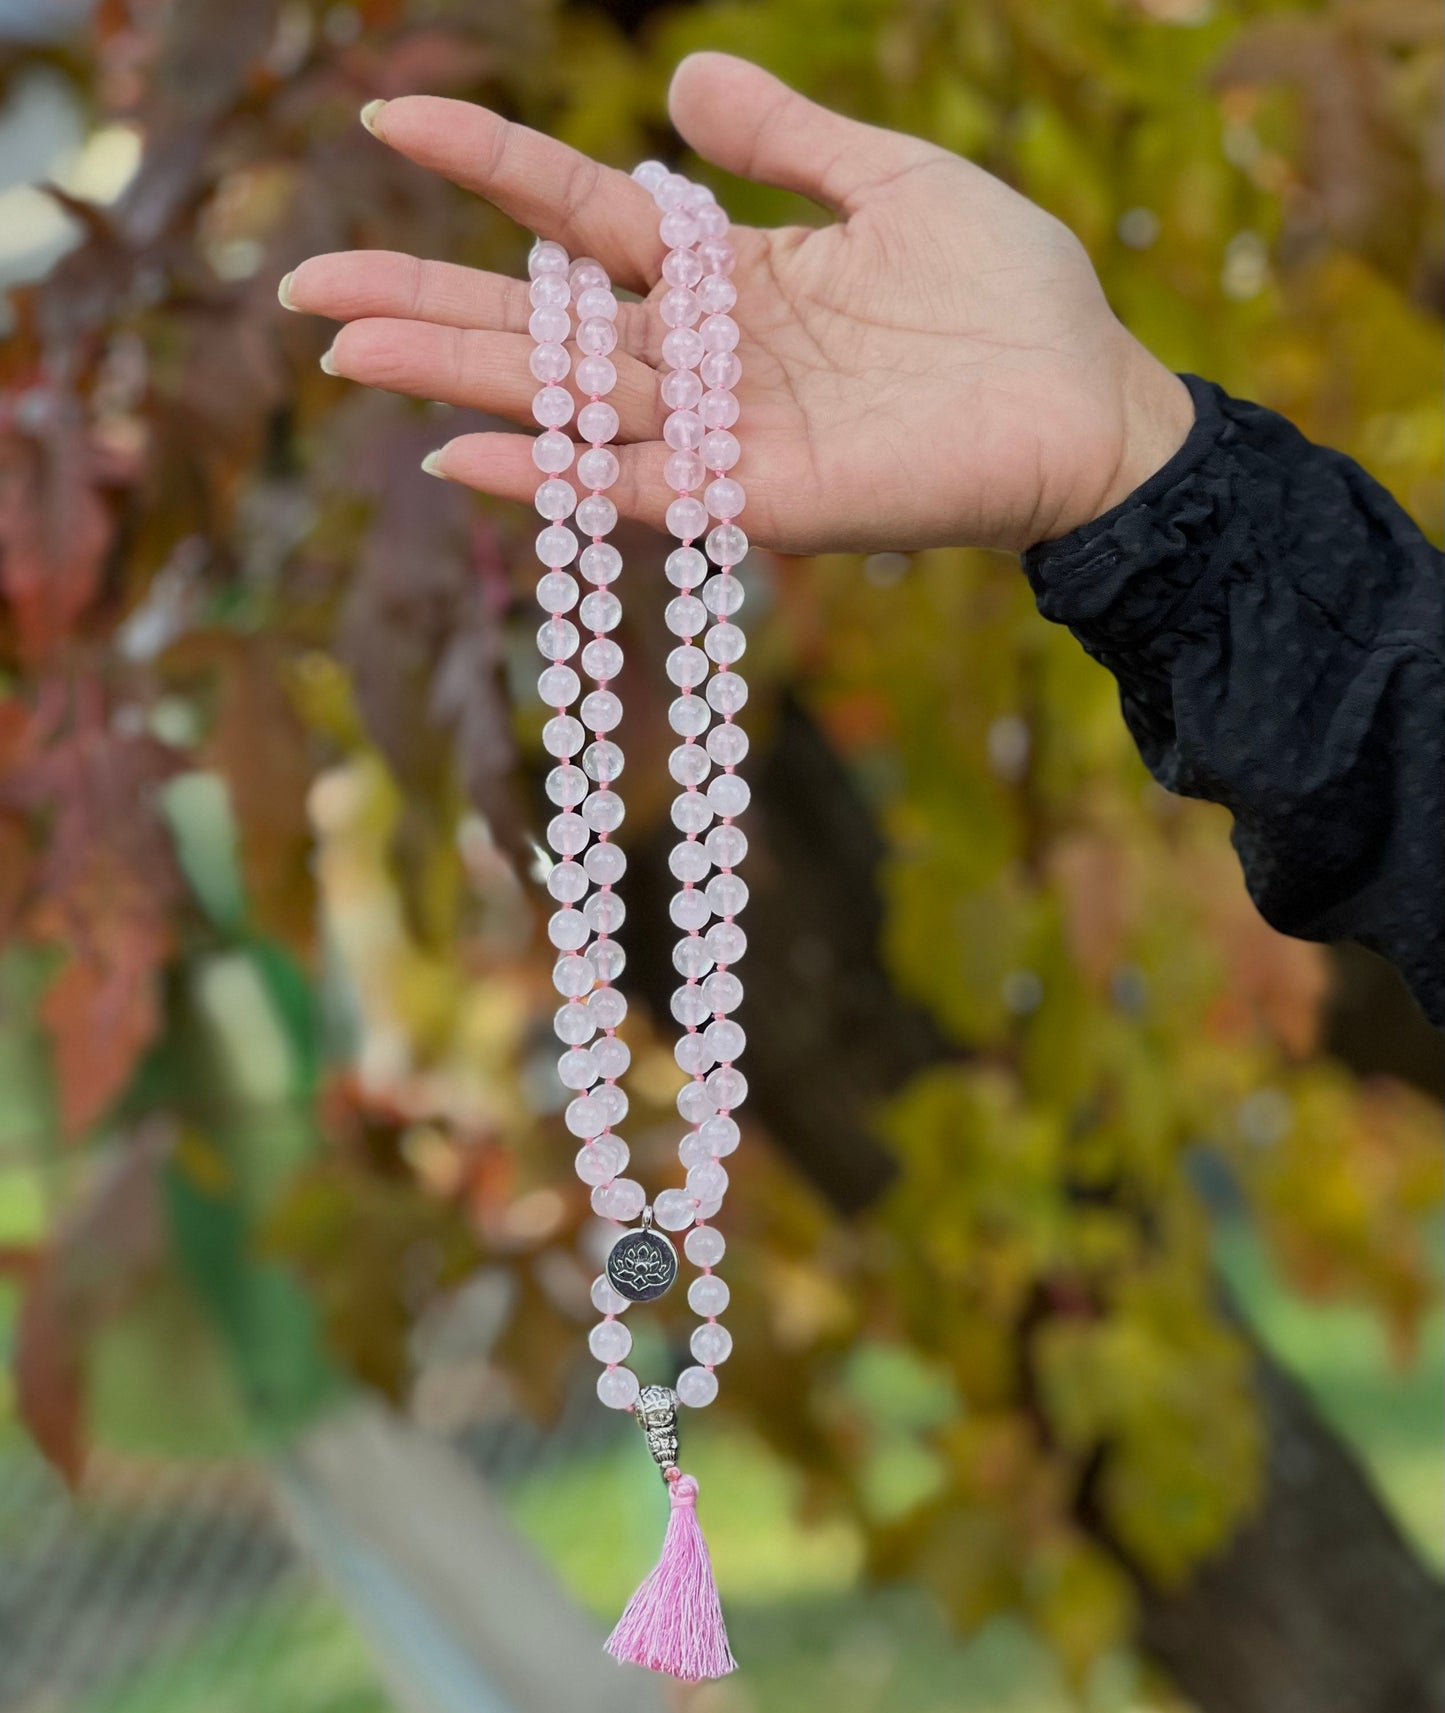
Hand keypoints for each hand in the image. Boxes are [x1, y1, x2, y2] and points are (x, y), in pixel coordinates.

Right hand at [284, 53, 1193, 554]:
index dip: (491, 169)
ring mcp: (730, 433)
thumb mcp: (895, 184)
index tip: (391, 117)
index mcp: (730, 273)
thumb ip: (788, 140)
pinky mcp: (766, 502)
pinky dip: (558, 475)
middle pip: (545, 323)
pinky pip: (642, 489)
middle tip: (304, 284)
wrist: (1092, 405)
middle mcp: (708, 358)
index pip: (584, 216)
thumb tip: (679, 78)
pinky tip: (464, 452)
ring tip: (347, 350)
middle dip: (425, 299)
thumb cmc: (1009, 298)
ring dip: (458, 378)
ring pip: (570, 402)